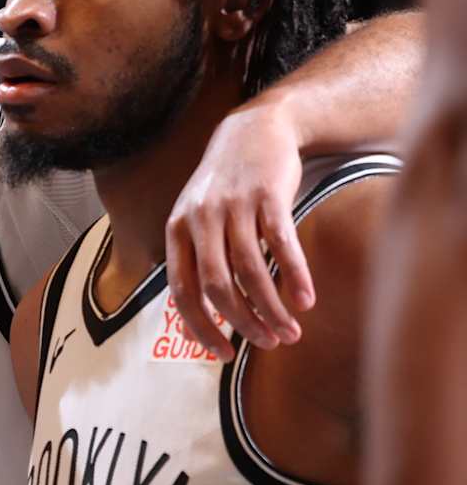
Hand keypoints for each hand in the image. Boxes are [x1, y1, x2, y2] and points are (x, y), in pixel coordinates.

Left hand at [166, 96, 312, 359]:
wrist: (253, 130)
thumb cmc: (224, 186)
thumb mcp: (195, 218)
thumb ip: (194, 261)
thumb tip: (196, 319)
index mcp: (177, 231)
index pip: (182, 291)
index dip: (201, 327)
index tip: (224, 354)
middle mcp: (200, 220)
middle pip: (216, 286)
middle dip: (243, 323)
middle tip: (268, 344)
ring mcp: (233, 207)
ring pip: (249, 270)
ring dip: (272, 307)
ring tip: (292, 331)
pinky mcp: (267, 195)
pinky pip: (280, 244)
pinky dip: (294, 276)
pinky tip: (306, 300)